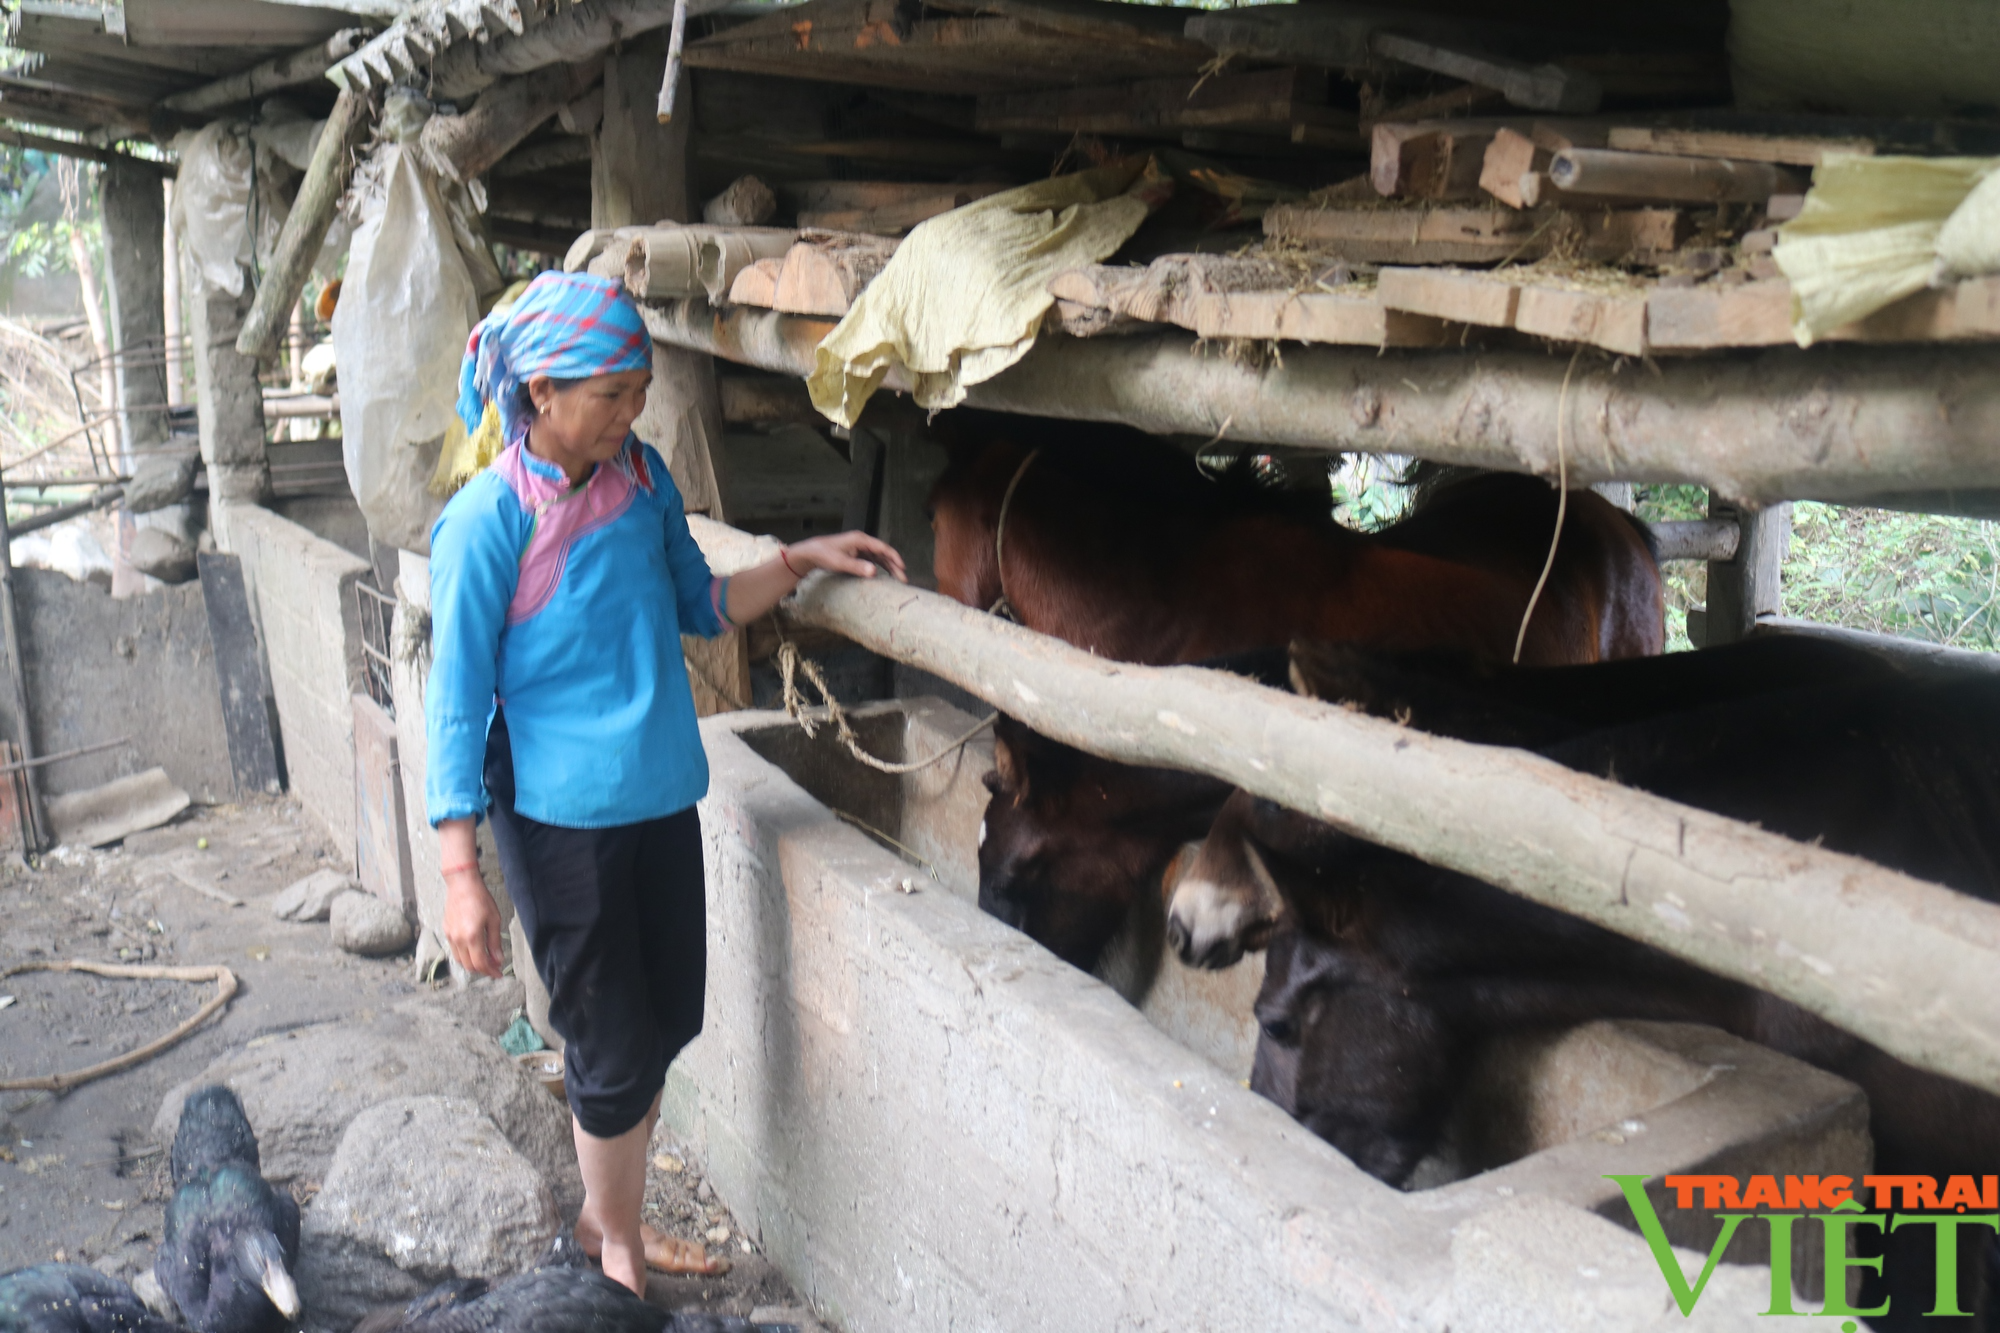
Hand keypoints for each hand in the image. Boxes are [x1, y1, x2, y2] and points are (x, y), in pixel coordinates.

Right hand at [438, 818, 502, 978]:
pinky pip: (455, 950)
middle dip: (483, 969)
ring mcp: (450, 936)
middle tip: (494, 967)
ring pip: (460, 960)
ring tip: (486, 959)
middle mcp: (458, 939)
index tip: (499, 974)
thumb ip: (495, 942)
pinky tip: (475, 950)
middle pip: (469, 965)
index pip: (480, 963)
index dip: (491, 971)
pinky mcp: (446, 931)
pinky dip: (465, 955)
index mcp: (472, 936)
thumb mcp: (494, 920)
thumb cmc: (481, 899)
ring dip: (473, 964)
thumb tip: (498, 960)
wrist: (462, 885)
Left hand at [784, 531, 906, 582]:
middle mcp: (861, 541)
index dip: (894, 558)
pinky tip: (883, 575)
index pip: (882, 548)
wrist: (810, 553)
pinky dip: (879, 566)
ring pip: (878, 557)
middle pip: (882, 553)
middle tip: (903, 579)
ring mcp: (858, 547)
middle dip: (894, 565)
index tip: (903, 568)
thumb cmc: (824, 555)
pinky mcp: (854, 553)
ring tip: (897, 578)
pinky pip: (871, 559)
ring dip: (888, 567)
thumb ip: (857, 567)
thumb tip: (874, 572)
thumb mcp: (840, 563)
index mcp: (860, 540)